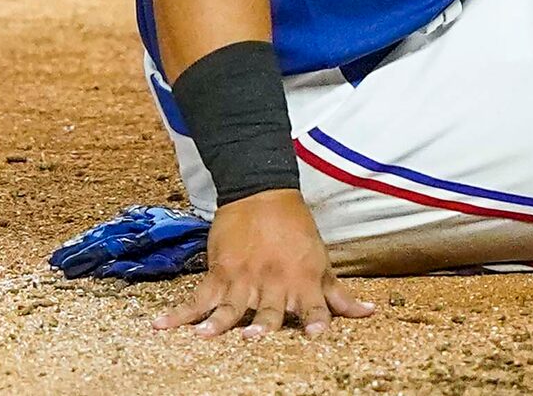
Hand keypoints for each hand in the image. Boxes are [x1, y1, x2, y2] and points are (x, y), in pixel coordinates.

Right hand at [155, 191, 373, 338]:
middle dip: (262, 325)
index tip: (316, 335)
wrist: (261, 193)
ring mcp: (243, 278)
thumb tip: (370, 314)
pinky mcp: (219, 271)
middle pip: (268, 310)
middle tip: (253, 338)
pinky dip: (180, 313)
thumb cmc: (296, 231)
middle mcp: (273, 283)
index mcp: (302, 281)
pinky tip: (163, 325)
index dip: (315, 321)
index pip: (313, 307)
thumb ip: (339, 294)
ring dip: (218, 321)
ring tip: (205, 336)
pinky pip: (198, 297)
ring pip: (230, 306)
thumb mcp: (322, 261)